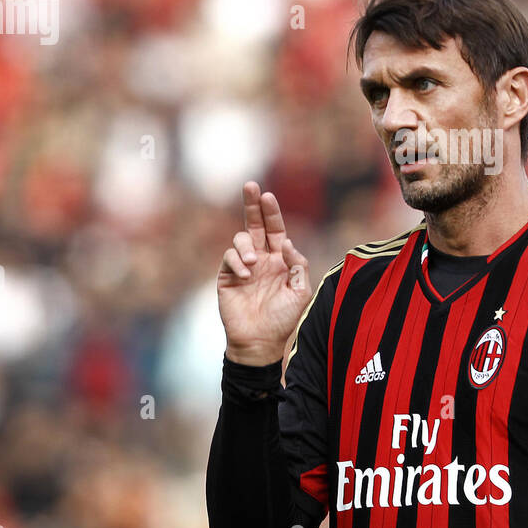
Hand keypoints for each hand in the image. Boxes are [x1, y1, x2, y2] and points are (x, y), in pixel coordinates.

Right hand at [218, 181, 312, 366]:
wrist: (260, 342)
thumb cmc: (283, 318)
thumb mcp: (300, 291)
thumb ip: (297, 265)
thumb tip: (285, 242)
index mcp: (279, 259)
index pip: (275, 229)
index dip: (271, 212)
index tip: (268, 195)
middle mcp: (260, 259)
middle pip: (254, 224)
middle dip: (251, 204)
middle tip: (250, 185)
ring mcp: (242, 267)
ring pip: (240, 240)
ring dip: (246, 246)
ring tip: (253, 262)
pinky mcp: (227, 277)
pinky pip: (229, 258)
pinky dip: (237, 262)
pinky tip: (245, 275)